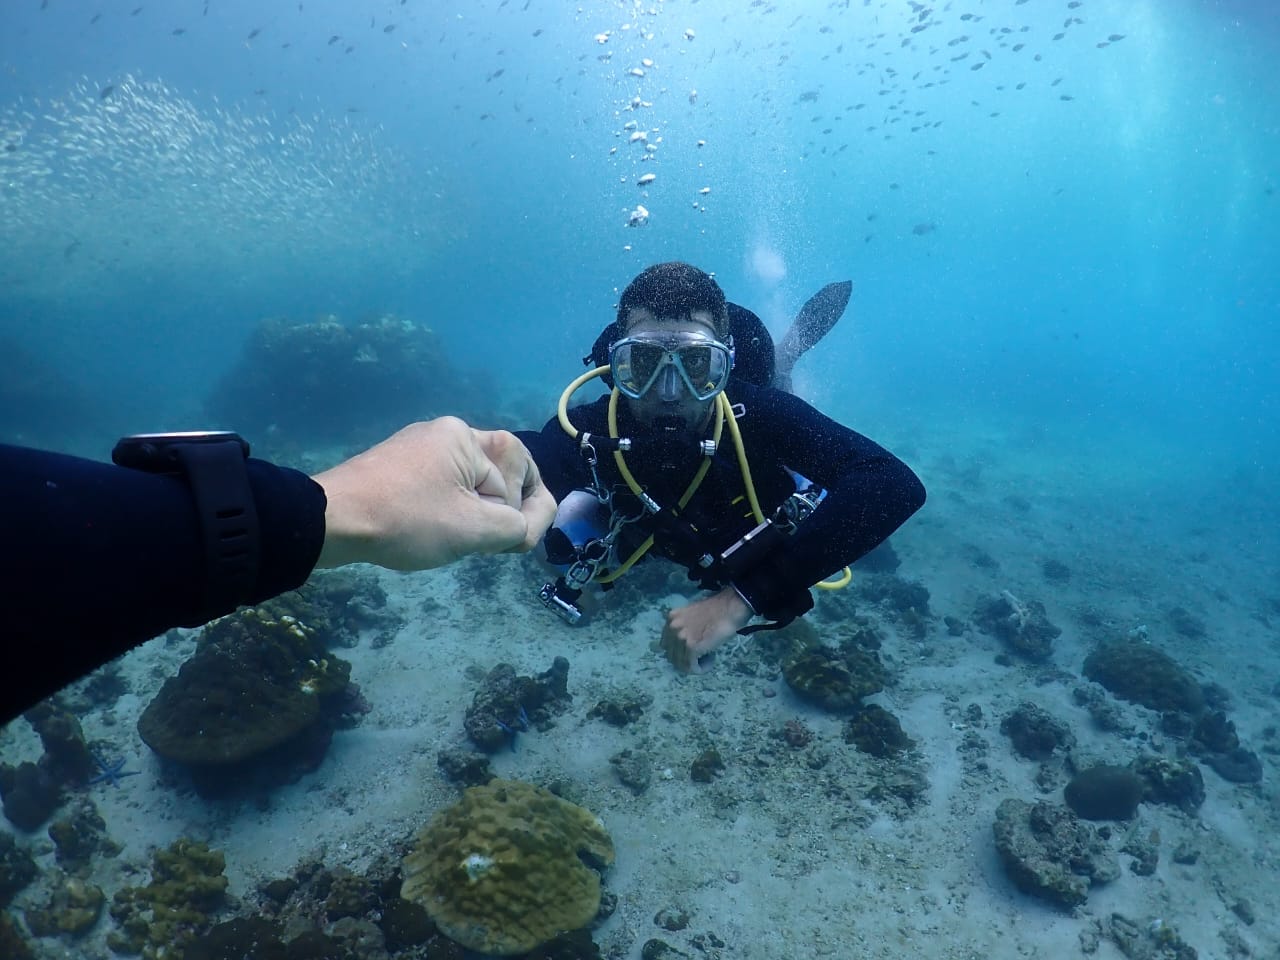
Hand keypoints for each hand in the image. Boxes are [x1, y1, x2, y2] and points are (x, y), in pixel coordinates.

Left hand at [311, 417, 556, 570]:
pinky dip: (446, 511)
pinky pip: (439, 487)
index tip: (518, 543)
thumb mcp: (476, 530)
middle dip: (501, 511)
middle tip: (487, 543)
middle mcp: (442, 432)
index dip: (531, 512)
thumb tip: (525, 526)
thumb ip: (520, 526)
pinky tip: (431, 533)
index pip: (523, 475)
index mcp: (465, 436)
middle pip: (497, 475)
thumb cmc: (407, 521)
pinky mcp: (394, 467)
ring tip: (457, 541)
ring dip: (474, 515)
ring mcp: (415, 448)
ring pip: (468, 484)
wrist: (330, 521)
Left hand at [660, 587, 753, 673]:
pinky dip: (702, 669)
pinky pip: (692, 668)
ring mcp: (681, 638)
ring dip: (695, 665)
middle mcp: (672, 628)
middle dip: (686, 659)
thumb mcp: (692, 616)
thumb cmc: (717, 612)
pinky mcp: (692, 648)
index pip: (666, 645)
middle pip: (671, 656)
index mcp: (671, 619)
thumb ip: (683, 629)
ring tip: (708, 657)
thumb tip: (682, 647)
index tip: (693, 651)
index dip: (679, 651)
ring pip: (681, 664)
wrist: (731, 607)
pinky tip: (710, 661)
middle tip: (702, 655)